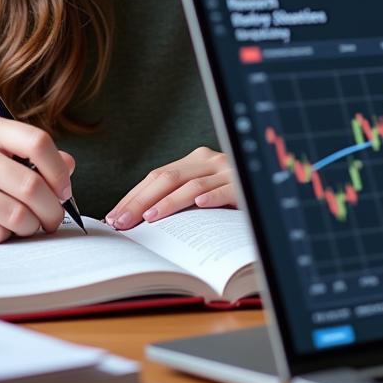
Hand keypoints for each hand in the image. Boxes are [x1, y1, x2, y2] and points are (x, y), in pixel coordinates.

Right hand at [0, 116, 74, 242]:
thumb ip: (31, 154)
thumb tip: (69, 167)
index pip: (37, 143)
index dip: (58, 170)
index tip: (63, 189)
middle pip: (31, 186)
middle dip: (51, 210)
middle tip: (54, 219)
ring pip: (16, 216)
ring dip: (32, 226)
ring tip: (30, 225)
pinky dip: (5, 236)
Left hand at [105, 147, 236, 229]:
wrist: (268, 187)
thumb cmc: (231, 199)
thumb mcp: (202, 192)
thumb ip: (178, 198)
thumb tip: (139, 220)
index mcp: (196, 161)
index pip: (156, 176)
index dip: (133, 196)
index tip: (114, 216)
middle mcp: (210, 161)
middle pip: (167, 177)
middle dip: (141, 201)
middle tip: (122, 222)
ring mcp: (227, 170)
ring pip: (192, 184)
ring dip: (168, 202)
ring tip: (150, 218)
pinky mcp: (244, 184)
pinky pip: (225, 190)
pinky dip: (211, 196)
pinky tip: (199, 204)